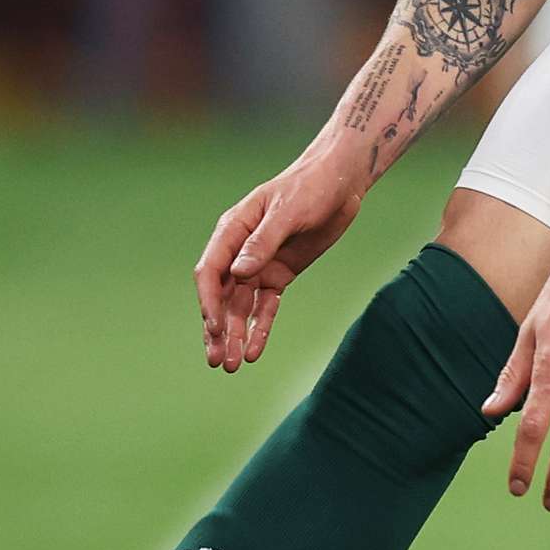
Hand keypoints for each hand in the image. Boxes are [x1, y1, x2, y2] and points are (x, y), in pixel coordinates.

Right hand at [196, 146, 371, 371]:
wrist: (340, 183)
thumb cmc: (310, 187)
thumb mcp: (288, 211)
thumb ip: (263, 242)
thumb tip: (239, 272)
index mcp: (232, 231)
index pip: (210, 272)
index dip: (209, 302)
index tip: (215, 329)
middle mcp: (239, 251)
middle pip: (221, 296)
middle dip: (218, 330)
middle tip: (217, 361)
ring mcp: (259, 265)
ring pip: (241, 307)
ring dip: (236, 336)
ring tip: (231, 366)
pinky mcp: (279, 275)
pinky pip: (266, 306)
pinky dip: (260, 328)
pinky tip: (255, 352)